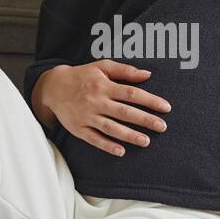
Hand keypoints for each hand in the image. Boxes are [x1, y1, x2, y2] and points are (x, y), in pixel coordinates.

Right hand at [41, 60, 169, 156]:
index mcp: (104, 85)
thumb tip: (148, 74)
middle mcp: (96, 101)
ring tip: (146, 141)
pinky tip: (121, 151)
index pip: (131, 94)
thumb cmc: (82, 76)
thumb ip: (125, 71)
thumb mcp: (102, 67)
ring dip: (129, 135)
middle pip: (124, 112)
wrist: (53, 88)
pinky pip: (94, 139)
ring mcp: (87, 116)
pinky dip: (107, 146)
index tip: (166, 108)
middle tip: (162, 126)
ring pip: (111, 128)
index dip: (150, 101)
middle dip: (145, 120)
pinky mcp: (79, 129)